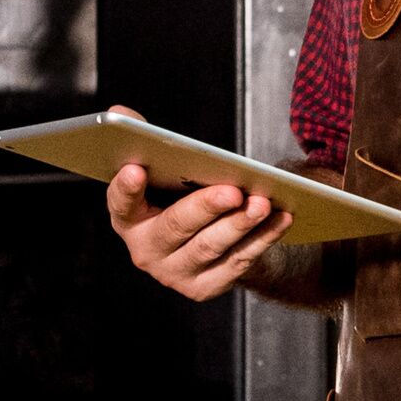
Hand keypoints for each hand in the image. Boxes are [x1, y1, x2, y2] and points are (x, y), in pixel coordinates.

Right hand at [100, 106, 284, 301]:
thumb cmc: (178, 196)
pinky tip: (280, 218)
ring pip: (210, 247)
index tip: (136, 168)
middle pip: (175, 226)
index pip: (121, 203)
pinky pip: (238, 262)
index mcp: (129, 218)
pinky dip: (262, 239)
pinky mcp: (205, 287)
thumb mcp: (160, 170)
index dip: (126, 187)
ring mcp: (175, 273)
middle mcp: (146, 251)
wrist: (203, 242)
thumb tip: (120, 114)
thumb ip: (143, 140)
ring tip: (261, 202)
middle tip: (231, 190)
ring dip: (239, 224)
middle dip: (205, 207)